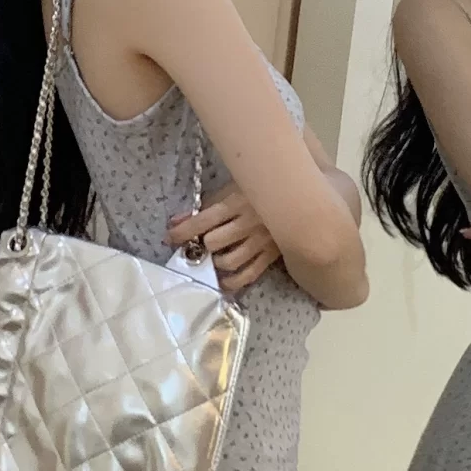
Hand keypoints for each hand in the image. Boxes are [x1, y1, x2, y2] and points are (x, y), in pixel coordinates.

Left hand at [168, 186, 282, 293]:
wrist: (301, 196)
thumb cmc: (262, 189)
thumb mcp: (234, 187)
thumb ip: (208, 203)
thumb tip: (177, 220)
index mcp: (238, 201)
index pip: (203, 220)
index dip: (183, 231)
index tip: (170, 237)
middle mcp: (248, 223)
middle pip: (214, 242)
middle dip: (200, 246)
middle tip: (196, 246)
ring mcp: (261, 241)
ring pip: (229, 261)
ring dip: (214, 263)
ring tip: (211, 259)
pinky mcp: (272, 255)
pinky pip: (249, 274)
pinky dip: (233, 282)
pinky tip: (223, 282)